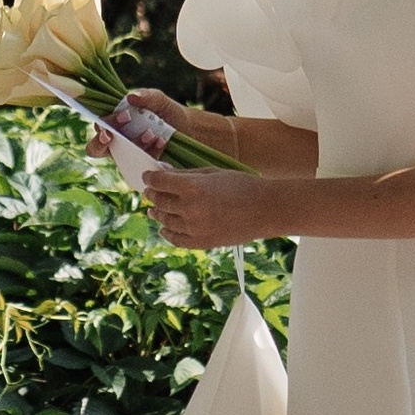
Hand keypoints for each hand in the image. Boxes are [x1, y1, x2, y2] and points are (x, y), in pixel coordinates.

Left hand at [140, 161, 284, 250]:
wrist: (266, 209)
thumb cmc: (242, 185)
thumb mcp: (212, 172)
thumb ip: (185, 174)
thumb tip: (162, 172)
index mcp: (192, 187)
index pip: (158, 182)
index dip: (150, 178)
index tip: (148, 177)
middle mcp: (189, 208)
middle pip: (159, 201)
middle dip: (152, 195)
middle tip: (150, 192)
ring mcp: (194, 228)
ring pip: (165, 221)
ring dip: (158, 213)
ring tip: (155, 210)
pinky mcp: (202, 243)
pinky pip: (176, 240)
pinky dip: (168, 234)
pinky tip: (165, 229)